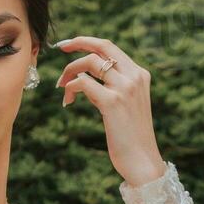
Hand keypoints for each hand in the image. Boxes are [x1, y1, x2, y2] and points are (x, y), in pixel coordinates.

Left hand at [53, 36, 165, 185]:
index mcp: (140, 75)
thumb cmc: (132, 138)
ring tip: (62, 86)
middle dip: (77, 43)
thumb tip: (85, 78)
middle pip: (101, 47)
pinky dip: (70, 88)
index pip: (111, 47)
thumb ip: (112, 88)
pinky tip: (68, 101)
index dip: (88, 41)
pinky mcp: (112, 102)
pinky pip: (82, 83)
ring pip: (89, 62)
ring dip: (69, 71)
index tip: (70, 45)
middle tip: (60, 48)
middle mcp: (134, 76)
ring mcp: (124, 88)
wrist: (143, 162)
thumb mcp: (126, 105)